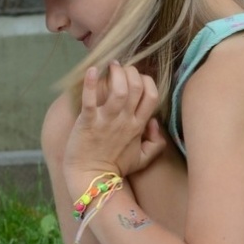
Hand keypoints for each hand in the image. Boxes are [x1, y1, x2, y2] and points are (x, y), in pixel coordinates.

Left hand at [64, 61, 168, 191]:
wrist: (91, 177)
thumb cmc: (115, 166)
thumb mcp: (143, 158)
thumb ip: (156, 143)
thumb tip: (154, 123)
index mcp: (138, 126)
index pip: (151, 95)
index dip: (147, 81)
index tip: (137, 77)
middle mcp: (125, 120)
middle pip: (136, 87)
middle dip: (132, 72)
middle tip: (122, 67)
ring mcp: (106, 121)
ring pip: (118, 90)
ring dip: (116, 73)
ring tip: (111, 65)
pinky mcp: (87, 122)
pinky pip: (90, 99)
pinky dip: (90, 83)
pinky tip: (92, 70)